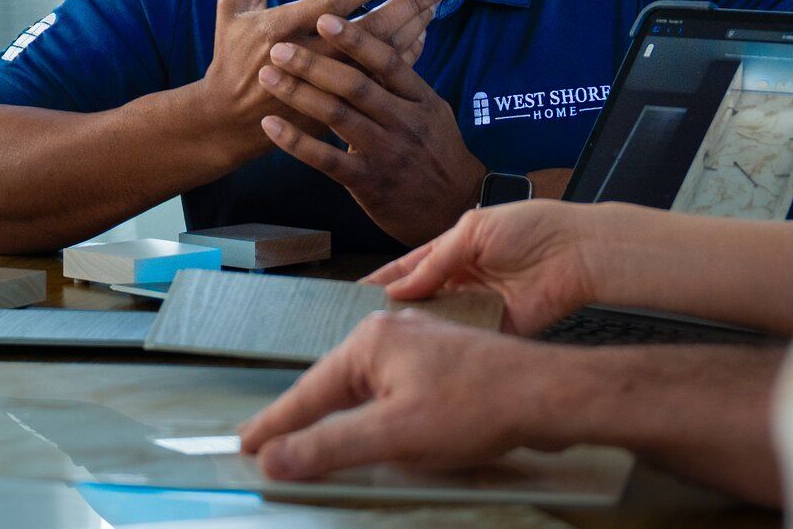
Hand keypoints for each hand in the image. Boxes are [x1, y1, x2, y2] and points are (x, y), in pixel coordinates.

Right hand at [201, 0, 450, 152]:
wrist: (226, 122)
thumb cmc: (231, 55)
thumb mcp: (234, 5)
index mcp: (282, 28)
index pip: (336, 3)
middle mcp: (308, 57)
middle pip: (370, 31)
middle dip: (409, 5)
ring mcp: (324, 88)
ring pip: (380, 57)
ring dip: (412, 29)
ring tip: (436, 4)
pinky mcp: (335, 108)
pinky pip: (378, 81)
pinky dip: (402, 58)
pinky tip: (420, 35)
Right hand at [239, 312, 560, 478]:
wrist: (544, 395)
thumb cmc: (477, 405)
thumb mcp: (394, 435)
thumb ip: (330, 447)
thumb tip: (275, 459)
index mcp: (371, 340)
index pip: (309, 392)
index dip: (276, 425)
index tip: (247, 446)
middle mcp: (391, 333)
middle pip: (333, 387)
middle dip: (302, 420)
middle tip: (268, 448)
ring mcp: (419, 346)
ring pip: (363, 390)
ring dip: (339, 419)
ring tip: (309, 444)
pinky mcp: (441, 364)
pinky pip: (390, 392)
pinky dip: (371, 415)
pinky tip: (371, 432)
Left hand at [256, 11, 484, 245]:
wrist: (455, 208)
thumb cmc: (438, 152)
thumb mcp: (433, 111)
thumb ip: (408, 79)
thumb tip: (408, 28)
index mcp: (421, 100)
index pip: (387, 62)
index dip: (355, 39)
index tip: (324, 18)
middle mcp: (404, 122)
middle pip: (355, 86)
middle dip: (314, 64)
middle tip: (279, 47)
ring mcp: (386, 153)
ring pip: (338, 117)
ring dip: (299, 94)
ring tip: (268, 75)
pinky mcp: (368, 183)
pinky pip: (327, 159)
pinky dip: (296, 141)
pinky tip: (271, 125)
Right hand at [365, 200, 613, 334]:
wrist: (577, 252)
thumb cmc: (532, 227)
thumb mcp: (473, 231)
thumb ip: (435, 261)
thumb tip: (398, 289)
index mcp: (453, 252)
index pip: (407, 269)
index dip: (381, 282)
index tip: (352, 296)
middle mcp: (461, 282)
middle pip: (418, 302)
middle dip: (393, 315)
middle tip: (360, 330)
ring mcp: (477, 308)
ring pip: (438, 325)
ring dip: (417, 334)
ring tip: (384, 348)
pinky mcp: (496, 330)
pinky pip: (465, 341)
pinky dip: (447, 347)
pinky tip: (425, 356)